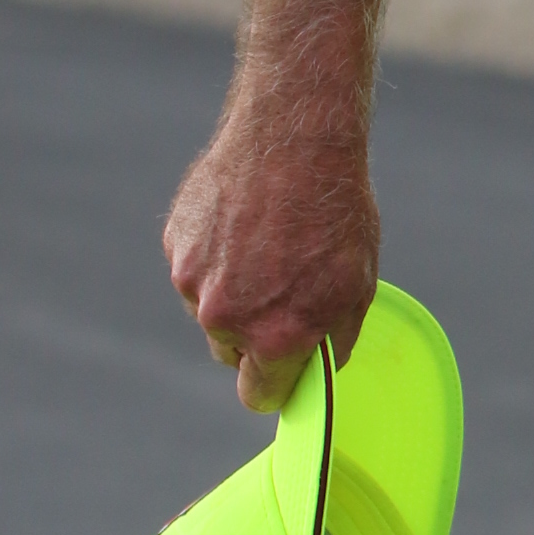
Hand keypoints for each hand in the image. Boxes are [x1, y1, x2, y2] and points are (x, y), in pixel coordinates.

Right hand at [163, 102, 379, 412]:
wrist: (294, 139)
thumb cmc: (335, 211)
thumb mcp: (358, 283)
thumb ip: (335, 338)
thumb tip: (321, 366)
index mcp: (275, 338)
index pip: (258, 395)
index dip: (275, 384)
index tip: (283, 370)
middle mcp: (225, 318)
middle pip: (230, 353)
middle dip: (253, 335)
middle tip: (281, 291)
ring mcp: (194, 281)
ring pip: (208, 309)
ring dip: (231, 293)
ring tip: (265, 246)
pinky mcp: (175, 245)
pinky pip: (194, 269)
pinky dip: (213, 257)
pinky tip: (242, 222)